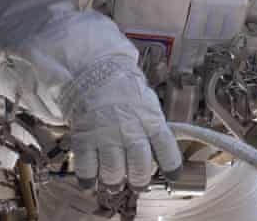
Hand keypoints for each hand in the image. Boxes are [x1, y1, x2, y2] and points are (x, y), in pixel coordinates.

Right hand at [66, 65, 181, 189]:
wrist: (95, 74)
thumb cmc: (124, 93)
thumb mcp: (148, 105)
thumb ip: (155, 129)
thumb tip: (163, 155)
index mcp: (150, 121)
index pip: (166, 150)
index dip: (171, 167)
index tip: (172, 176)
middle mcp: (130, 130)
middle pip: (139, 168)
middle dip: (139, 181)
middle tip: (136, 181)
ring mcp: (106, 135)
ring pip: (113, 172)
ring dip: (114, 182)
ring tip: (113, 180)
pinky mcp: (84, 138)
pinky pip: (87, 168)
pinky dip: (89, 179)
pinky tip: (91, 178)